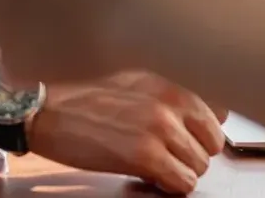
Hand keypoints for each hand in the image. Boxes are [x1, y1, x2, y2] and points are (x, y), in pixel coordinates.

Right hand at [29, 72, 225, 194]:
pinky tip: (150, 177)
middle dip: (193, 152)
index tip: (185, 137)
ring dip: (179, 171)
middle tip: (168, 155)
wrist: (45, 111)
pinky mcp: (147, 156)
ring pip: (199, 166)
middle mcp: (171, 100)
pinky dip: (170, 185)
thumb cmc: (82, 96)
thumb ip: (170, 93)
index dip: (200, 131)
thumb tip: (208, 113)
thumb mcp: (134, 79)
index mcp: (169, 79)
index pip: (219, 112)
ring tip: (154, 165)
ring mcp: (160, 128)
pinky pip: (182, 183)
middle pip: (212, 142)